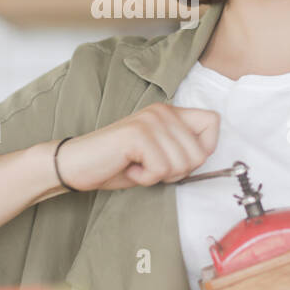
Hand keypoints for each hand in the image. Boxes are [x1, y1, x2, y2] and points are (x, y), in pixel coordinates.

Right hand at [54, 102, 218, 190]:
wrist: (76, 165)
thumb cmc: (116, 164)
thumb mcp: (156, 155)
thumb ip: (180, 150)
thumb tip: (204, 156)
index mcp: (169, 112)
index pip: (213, 121)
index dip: (205, 148)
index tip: (181, 161)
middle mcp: (162, 111)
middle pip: (200, 153)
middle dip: (178, 172)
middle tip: (151, 167)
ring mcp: (150, 121)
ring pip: (182, 164)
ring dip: (159, 176)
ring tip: (137, 166)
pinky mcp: (138, 135)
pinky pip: (161, 169)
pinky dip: (145, 178)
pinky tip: (129, 168)